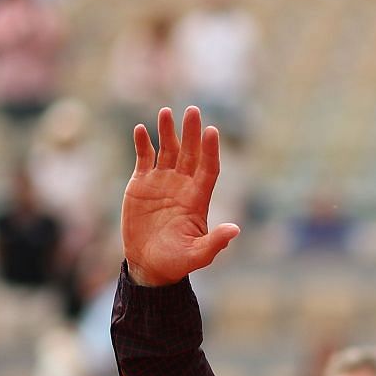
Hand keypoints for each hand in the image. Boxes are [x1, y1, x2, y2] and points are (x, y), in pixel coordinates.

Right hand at [121, 106, 240, 286]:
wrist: (149, 264)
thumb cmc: (176, 262)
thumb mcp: (198, 255)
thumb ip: (215, 242)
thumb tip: (235, 230)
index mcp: (197, 199)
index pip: (208, 169)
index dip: (211, 151)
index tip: (212, 131)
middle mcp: (182, 185)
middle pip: (189, 153)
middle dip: (191, 132)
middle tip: (193, 110)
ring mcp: (162, 182)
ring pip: (167, 150)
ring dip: (167, 131)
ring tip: (166, 112)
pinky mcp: (141, 184)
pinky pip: (143, 158)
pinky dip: (142, 143)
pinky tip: (140, 129)